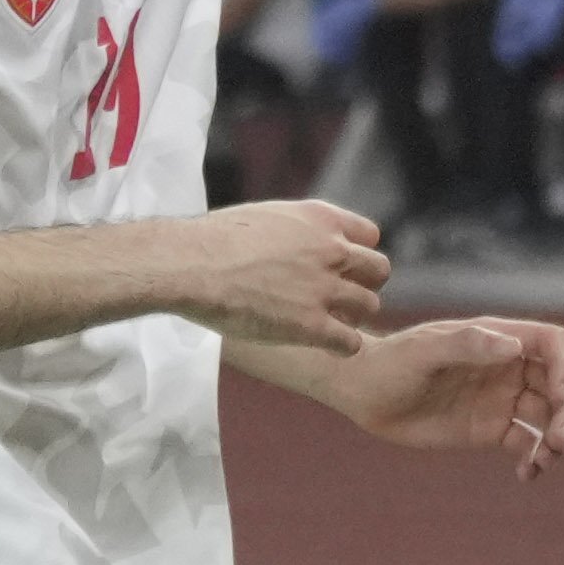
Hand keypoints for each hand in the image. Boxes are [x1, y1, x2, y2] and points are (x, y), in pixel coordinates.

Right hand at [161, 201, 388, 353]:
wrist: (184, 263)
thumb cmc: (209, 241)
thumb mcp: (263, 218)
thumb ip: (296, 231)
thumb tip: (299, 244)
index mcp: (319, 219)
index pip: (370, 235)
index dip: (357, 254)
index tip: (338, 267)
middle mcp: (330, 250)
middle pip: (379, 270)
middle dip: (362, 284)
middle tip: (338, 298)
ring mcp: (324, 288)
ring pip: (370, 306)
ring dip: (352, 316)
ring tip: (325, 322)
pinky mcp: (311, 325)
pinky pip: (352, 342)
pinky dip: (342, 346)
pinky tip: (323, 344)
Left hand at [320, 316, 563, 477]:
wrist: (360, 394)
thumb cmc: (387, 363)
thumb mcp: (423, 351)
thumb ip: (467, 345)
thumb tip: (514, 347)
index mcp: (496, 341)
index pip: (552, 344)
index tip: (556, 393)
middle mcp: (506, 368)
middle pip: (560, 384)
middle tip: (556, 439)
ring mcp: (502, 400)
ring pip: (549, 417)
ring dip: (556, 438)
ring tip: (544, 459)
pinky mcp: (491, 430)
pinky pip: (527, 444)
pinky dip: (535, 460)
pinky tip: (526, 474)